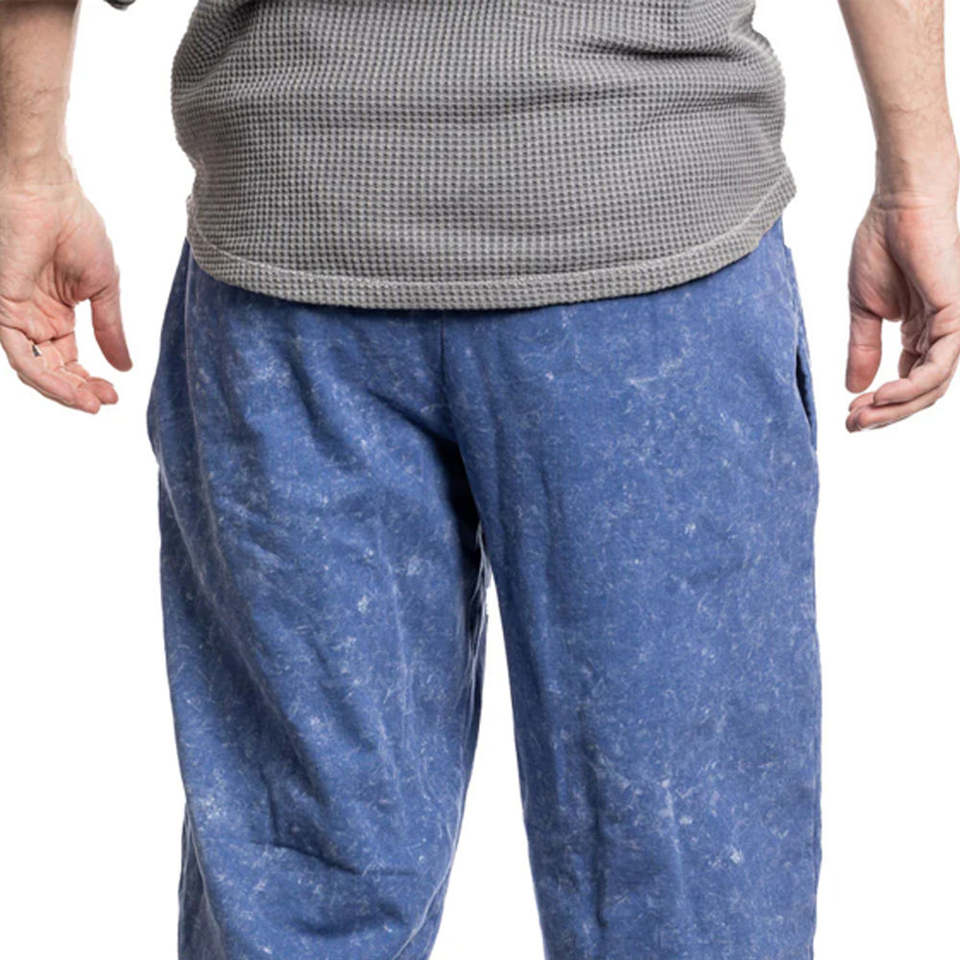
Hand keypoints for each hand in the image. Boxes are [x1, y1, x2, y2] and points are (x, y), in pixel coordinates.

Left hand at [0, 171, 130, 412]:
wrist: (48, 193)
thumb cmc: (75, 226)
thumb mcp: (103, 288)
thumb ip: (110, 329)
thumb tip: (125, 367)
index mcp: (55, 313)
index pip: (68, 359)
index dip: (89, 380)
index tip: (114, 395)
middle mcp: (33, 318)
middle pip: (52, 369)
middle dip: (78, 391)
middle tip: (103, 403)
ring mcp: (15, 315)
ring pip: (34, 369)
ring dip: (63, 391)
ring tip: (91, 402)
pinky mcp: (2, 308)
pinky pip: (21, 353)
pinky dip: (45, 376)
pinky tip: (71, 388)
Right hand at [846, 195, 959, 430]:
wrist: (897, 206)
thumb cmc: (881, 245)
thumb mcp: (863, 310)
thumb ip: (862, 349)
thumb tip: (853, 387)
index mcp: (921, 333)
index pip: (907, 383)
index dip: (879, 406)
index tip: (848, 417)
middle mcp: (941, 335)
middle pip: (921, 393)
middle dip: (886, 415)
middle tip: (853, 426)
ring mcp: (952, 327)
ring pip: (932, 387)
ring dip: (896, 408)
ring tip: (863, 416)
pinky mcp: (956, 316)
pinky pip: (939, 366)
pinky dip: (911, 387)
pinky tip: (883, 395)